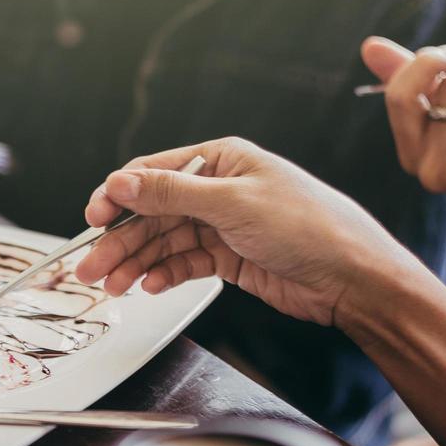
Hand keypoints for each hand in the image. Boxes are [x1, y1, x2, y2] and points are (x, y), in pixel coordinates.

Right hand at [74, 138, 421, 327]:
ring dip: (136, 263)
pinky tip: (149, 286)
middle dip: (121, 241)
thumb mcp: (234, 204)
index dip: (119, 196)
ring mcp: (224, 225)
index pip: (155, 173)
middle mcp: (220, 189)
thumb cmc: (310, 227)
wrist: (353, 277)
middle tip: (92, 268)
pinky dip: (164, 275)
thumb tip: (121, 182)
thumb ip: (172, 193)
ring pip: (165, 242)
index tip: (92, 218)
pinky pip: (185, 264)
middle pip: (154, 213)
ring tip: (113, 286)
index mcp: (222, 160)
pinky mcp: (231, 257)